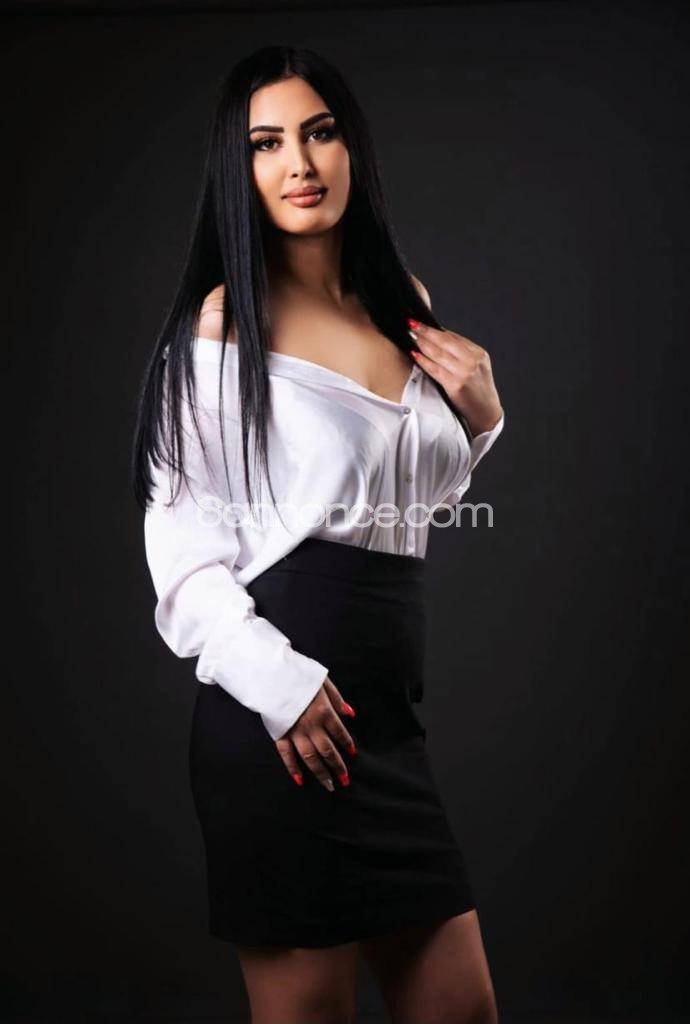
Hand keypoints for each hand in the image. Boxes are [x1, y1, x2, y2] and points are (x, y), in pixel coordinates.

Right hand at [275, 677, 356, 791]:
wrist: (272, 674)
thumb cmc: (299, 676)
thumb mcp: (323, 681)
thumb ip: (337, 698)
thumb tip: (350, 714)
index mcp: (324, 711)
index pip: (340, 733)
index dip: (348, 744)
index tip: (353, 754)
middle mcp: (311, 725)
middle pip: (327, 751)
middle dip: (337, 767)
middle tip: (345, 780)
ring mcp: (295, 731)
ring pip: (310, 757)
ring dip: (320, 773)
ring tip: (329, 786)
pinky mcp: (280, 733)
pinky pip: (286, 754)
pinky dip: (293, 768)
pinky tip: (300, 779)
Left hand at [407, 318, 503, 435]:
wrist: (486, 412)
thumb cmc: (477, 390)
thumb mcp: (476, 367)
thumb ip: (461, 354)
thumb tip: (438, 339)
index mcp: (479, 354)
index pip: (454, 337)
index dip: (436, 329)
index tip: (421, 323)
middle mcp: (473, 361)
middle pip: (446, 341)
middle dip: (427, 331)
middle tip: (412, 323)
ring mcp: (465, 373)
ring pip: (439, 354)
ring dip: (423, 343)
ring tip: (411, 336)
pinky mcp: (456, 385)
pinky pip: (435, 370)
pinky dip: (424, 361)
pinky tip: (414, 355)